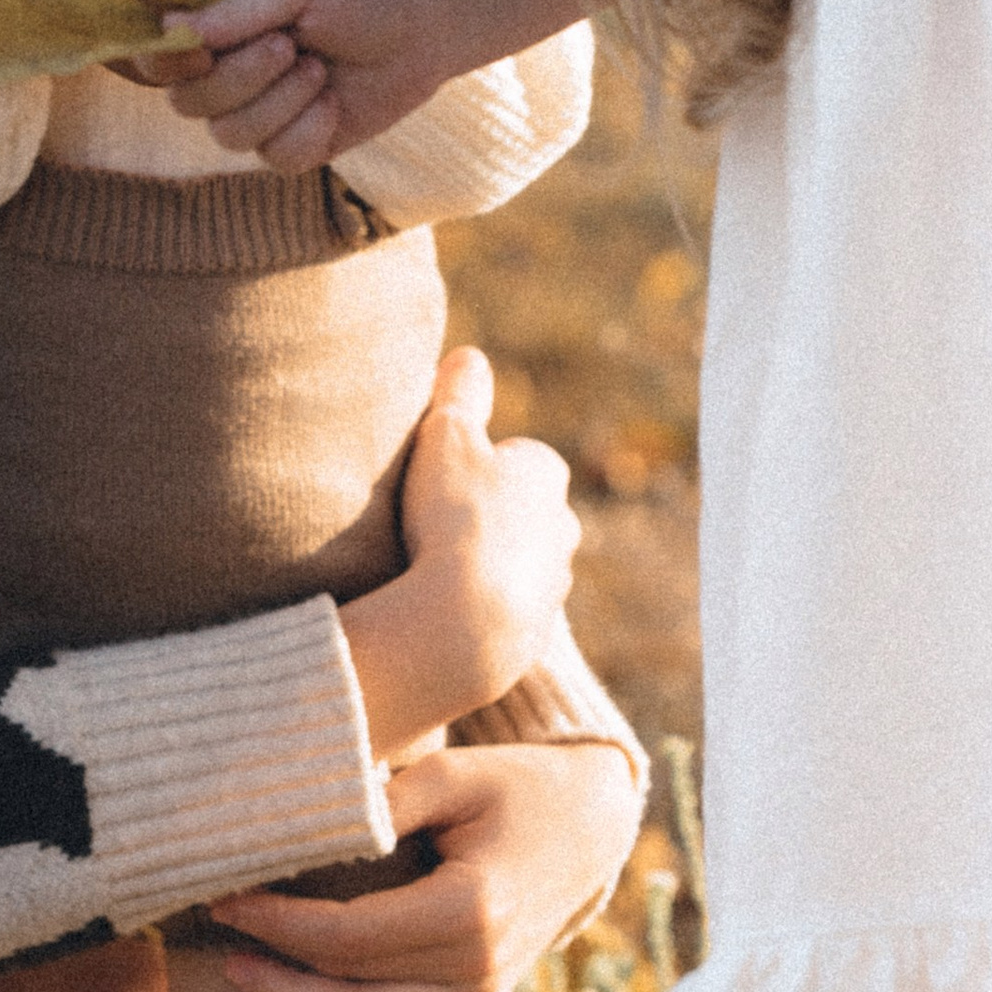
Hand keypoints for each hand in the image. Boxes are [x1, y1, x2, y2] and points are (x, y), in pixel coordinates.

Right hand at [161, 0, 443, 166]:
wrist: (422, 24)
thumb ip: (236, 8)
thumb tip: (171, 29)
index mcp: (216, 26)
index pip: (159, 58)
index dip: (170, 63)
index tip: (206, 50)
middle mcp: (227, 73)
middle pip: (189, 103)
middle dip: (241, 78)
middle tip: (289, 44)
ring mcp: (259, 114)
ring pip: (230, 135)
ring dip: (282, 101)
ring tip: (319, 69)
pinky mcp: (295, 146)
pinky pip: (278, 158)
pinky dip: (310, 129)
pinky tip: (334, 101)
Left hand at [208, 740, 643, 991]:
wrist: (587, 825)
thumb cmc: (512, 786)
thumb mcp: (450, 775)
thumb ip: (382, 803)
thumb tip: (306, 822)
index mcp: (468, 908)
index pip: (347, 934)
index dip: (279, 923)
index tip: (227, 897)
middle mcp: (477, 963)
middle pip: (354, 984)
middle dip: (276, 961)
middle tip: (216, 931)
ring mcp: (484, 991)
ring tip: (241, 975)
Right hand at [338, 347, 578, 749]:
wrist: (465, 623)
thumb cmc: (454, 518)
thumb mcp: (445, 435)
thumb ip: (458, 393)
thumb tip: (470, 356)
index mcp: (546, 474)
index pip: (511, 456)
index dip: (469, 465)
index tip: (434, 481)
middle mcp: (563, 529)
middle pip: (519, 512)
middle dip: (483, 516)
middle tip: (428, 527)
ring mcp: (553, 585)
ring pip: (515, 563)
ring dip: (481, 565)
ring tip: (428, 573)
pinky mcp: (535, 636)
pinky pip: (503, 613)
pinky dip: (477, 610)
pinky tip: (439, 614)